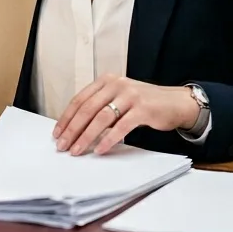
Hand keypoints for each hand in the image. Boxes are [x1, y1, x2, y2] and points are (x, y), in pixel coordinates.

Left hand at [52, 74, 198, 155]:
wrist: (175, 102)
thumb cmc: (144, 103)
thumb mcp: (119, 98)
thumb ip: (100, 107)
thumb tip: (76, 128)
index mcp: (106, 81)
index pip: (80, 99)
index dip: (66, 117)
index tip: (57, 133)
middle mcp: (117, 85)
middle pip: (87, 109)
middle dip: (72, 129)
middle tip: (62, 145)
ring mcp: (130, 95)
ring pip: (101, 117)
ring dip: (86, 136)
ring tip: (77, 150)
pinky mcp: (143, 108)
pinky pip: (121, 126)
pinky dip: (108, 139)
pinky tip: (100, 149)